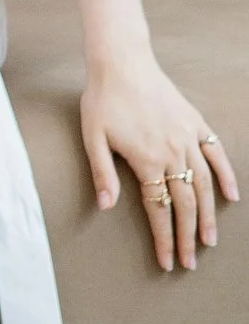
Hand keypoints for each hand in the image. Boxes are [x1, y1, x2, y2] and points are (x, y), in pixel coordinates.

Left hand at [83, 56, 239, 271]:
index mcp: (147, 160)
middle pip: (186, 203)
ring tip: (210, 240)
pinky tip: (232, 197)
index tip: (169, 262)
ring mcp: (188, 138)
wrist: (122, 61)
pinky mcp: (196, 123)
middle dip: (188, 236)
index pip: (160, 210)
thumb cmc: (102, 99)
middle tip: (191, 262)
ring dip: (209, 215)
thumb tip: (106, 206)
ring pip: (205, 184)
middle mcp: (173, 152)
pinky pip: (216, 153)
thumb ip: (102, 173)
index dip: (165, 239)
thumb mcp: (92, 136)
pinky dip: (227, 175)